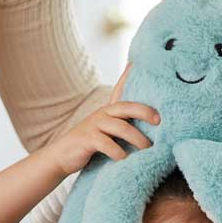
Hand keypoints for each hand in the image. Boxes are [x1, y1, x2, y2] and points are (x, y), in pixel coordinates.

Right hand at [42, 87, 159, 175]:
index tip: (139, 63)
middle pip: (126, 107)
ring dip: (137, 138)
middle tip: (159, 121)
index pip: (120, 89)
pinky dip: (118, 152)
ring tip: (148, 149)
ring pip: (120, 127)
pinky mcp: (87, 139)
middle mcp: (102, 114)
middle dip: (144, 111)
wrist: (62, 155)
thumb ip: (123, 125)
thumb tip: (149, 124)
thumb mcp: (106, 131)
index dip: (129, 76)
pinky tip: (125, 159)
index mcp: (108, 111)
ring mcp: (93, 125)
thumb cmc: (91, 144)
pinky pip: (106, 144)